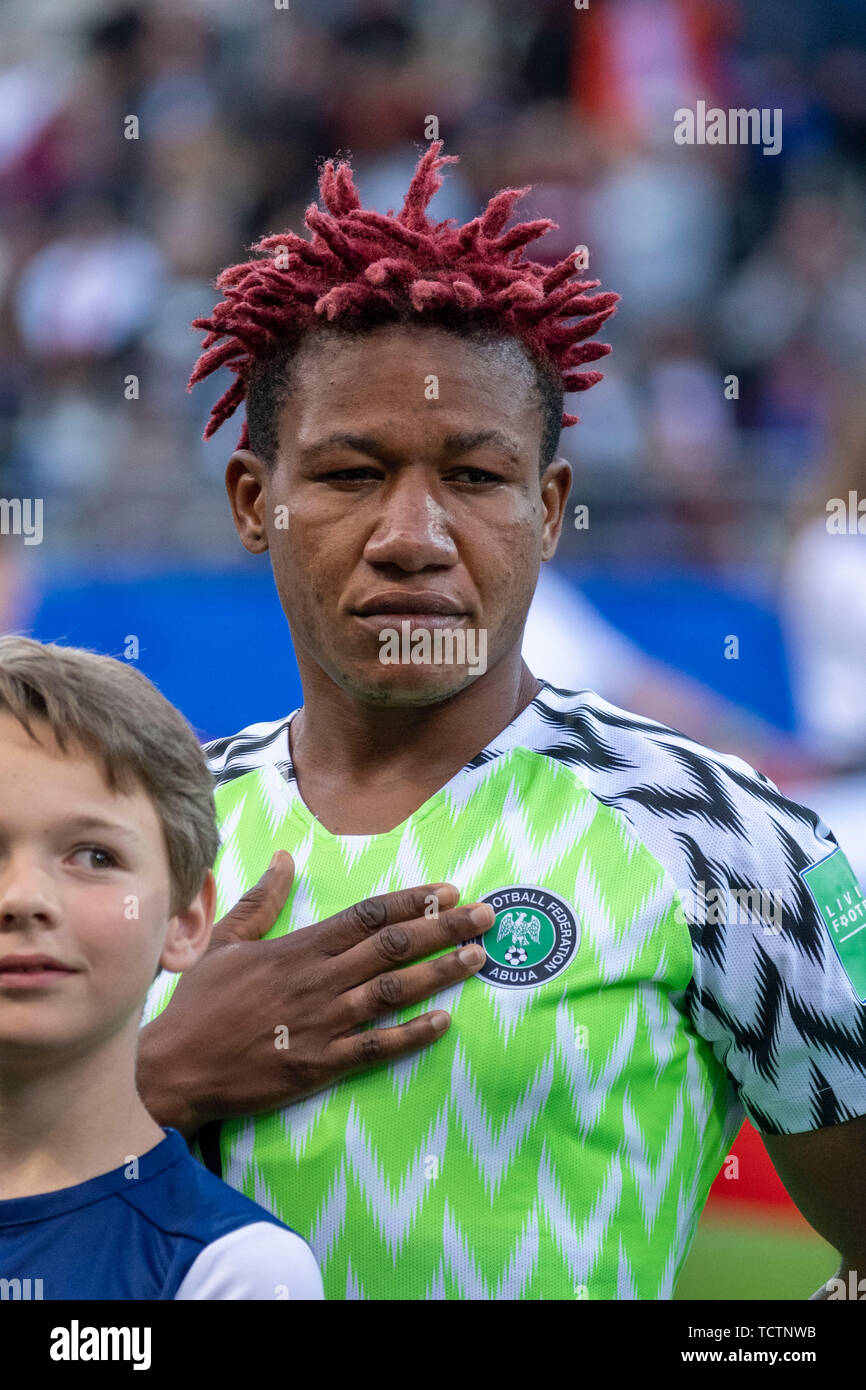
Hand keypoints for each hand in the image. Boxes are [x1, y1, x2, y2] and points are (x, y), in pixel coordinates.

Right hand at [137, 851, 491, 1136]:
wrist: (177, 1067)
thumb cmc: (201, 1005)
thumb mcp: (226, 943)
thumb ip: (261, 900)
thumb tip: (284, 857)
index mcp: (300, 948)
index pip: (369, 915)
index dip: (413, 901)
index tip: (449, 890)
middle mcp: (320, 980)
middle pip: (394, 946)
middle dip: (445, 928)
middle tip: (486, 915)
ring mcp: (325, 1023)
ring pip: (394, 990)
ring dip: (441, 973)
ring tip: (479, 957)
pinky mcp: (323, 1064)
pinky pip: (377, 1046)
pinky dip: (413, 1034)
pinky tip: (444, 1022)